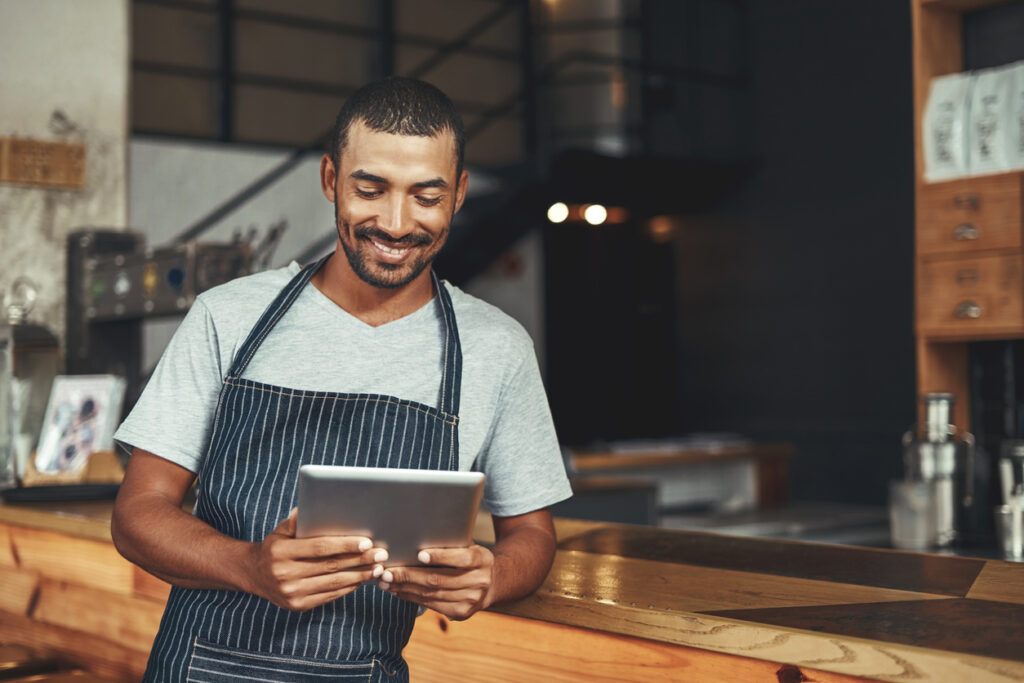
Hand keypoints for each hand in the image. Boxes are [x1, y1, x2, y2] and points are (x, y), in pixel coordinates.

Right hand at [247, 508, 388, 610]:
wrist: (254, 575)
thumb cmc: (275, 547)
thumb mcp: (280, 531)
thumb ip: (296, 521)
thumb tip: (309, 506)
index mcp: (281, 552)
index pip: (320, 547)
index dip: (345, 545)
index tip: (367, 541)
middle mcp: (284, 574)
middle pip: (331, 566)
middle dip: (360, 559)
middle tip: (381, 554)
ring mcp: (291, 593)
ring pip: (333, 583)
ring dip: (359, 575)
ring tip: (378, 567)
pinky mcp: (298, 606)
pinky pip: (329, 595)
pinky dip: (348, 587)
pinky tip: (362, 579)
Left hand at [378, 544, 494, 620]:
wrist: (491, 583)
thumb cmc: (470, 558)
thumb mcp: (468, 546)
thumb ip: (450, 543)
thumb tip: (415, 535)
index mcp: (482, 559)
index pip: (461, 558)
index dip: (440, 556)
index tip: (419, 554)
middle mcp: (479, 581)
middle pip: (439, 579)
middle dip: (409, 576)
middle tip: (387, 572)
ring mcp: (471, 600)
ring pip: (431, 594)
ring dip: (405, 589)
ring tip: (386, 582)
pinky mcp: (461, 613)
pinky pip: (431, 605)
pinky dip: (412, 597)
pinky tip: (398, 591)